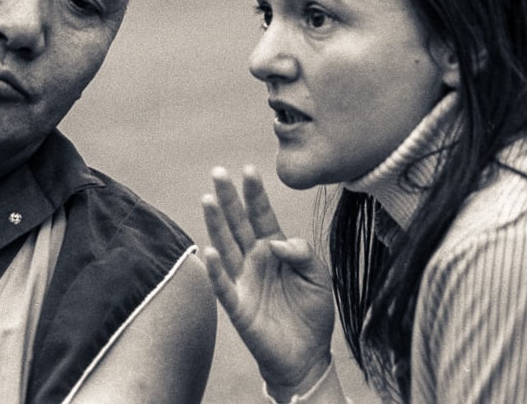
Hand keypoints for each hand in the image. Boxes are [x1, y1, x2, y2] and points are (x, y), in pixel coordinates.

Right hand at [202, 166, 334, 395]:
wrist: (306, 356)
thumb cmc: (312, 313)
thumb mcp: (319, 277)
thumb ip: (303, 253)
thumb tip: (277, 241)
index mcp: (274, 249)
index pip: (262, 215)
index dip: (255, 193)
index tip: (248, 169)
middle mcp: (254, 259)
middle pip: (238, 223)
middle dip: (228, 198)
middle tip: (218, 172)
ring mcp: (244, 280)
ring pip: (225, 246)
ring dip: (215, 223)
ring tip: (207, 199)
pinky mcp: (238, 305)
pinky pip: (223, 284)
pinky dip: (215, 269)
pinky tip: (209, 250)